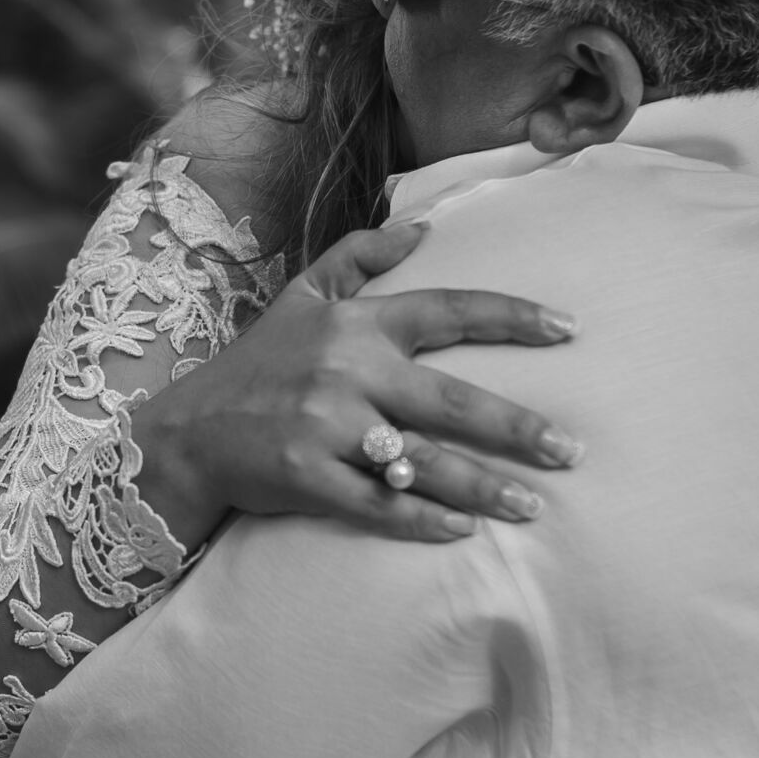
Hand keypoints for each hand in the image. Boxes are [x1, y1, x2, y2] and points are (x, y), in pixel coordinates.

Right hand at [130, 219, 580, 544]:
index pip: (449, 311)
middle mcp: (347, 372)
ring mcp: (327, 428)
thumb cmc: (255, 365)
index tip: (568, 330)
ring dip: (484, 487)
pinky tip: (464, 531)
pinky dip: (424, 520)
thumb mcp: (300, 298)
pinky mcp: (308, 478)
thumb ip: (358, 257)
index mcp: (356, 325)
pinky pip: (380, 505)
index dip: (512, 317)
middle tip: (571, 450)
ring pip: (424, 461)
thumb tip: (422, 227)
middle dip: (519, 428)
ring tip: (533, 505)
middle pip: (453, 400)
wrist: (187, 433)